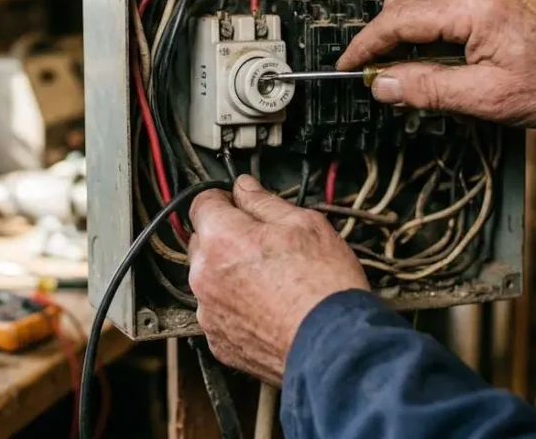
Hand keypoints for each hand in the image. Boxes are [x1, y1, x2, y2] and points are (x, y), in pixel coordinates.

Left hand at [187, 175, 369, 384]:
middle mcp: (204, 276)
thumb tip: (244, 187)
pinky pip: (220, 313)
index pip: (202, 203)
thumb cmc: (324, 287)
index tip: (239, 204)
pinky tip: (268, 308)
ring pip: (211, 279)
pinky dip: (237, 308)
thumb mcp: (305, 225)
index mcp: (221, 239)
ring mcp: (209, 312)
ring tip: (272, 282)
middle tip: (266, 245)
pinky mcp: (219, 342)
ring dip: (230, 275)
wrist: (334, 348)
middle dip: (227, 238)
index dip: (223, 199)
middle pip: (203, 242)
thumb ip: (264, 201)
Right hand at [337, 0, 535, 127]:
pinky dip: (428, 25)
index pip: (397, 20)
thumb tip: (382, 84)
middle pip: (402, 3)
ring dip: (406, 32)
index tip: (346, 66)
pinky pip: (442, 0)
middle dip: (383, 39)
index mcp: (473, 5)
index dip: (365, 46)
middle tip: (375, 76)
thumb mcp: (487, 98)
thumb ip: (427, 89)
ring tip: (408, 72)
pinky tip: (435, 56)